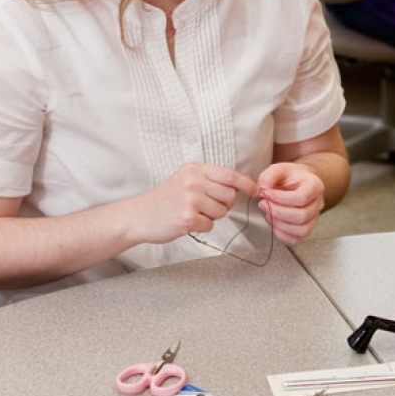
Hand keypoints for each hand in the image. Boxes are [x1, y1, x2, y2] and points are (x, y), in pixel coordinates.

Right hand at [132, 163, 258, 245]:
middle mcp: (193, 181)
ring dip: (211, 216)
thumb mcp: (185, 179)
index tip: (255, 191)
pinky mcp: (187, 218)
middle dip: (223, 205)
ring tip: (192, 213)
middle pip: (229, 195)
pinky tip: (186, 222)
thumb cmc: (164, 199)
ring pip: (221, 211)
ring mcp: (190, 199)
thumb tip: (239, 185)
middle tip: (206, 207)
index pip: (229, 175)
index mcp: (195, 169)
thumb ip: (208, 180)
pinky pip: (209, 225)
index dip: (246, 184)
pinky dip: (201, 226)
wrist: (139, 215)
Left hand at [256, 162, 326, 243]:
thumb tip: (263, 188)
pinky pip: (296, 239)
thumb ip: (269, 176)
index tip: (267, 194)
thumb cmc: (288, 177)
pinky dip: (282, 234)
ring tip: (268, 213)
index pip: (302, 197)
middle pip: (302, 216)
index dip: (282, 199)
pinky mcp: (306, 228)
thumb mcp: (278, 169)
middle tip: (262, 204)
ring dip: (280, 224)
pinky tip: (273, 223)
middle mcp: (318, 203)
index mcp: (315, 185)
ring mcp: (314, 218)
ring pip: (301, 230)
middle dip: (278, 212)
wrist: (297, 183)